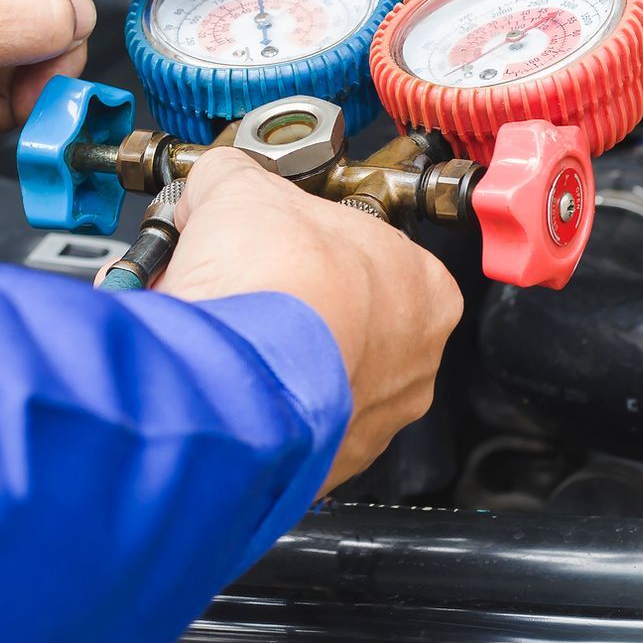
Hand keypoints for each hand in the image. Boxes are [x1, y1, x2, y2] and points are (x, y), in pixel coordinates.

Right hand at [158, 149, 463, 493]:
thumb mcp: (243, 190)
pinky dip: (258, 407)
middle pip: (347, 319)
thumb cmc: (272, 283)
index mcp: (424, 287)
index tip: (274, 244)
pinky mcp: (330, 464)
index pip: (370, 252)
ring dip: (275, 359)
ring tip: (226, 337)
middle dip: (291, 304)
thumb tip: (218, 178)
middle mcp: (416, 361)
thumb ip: (236, 178)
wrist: (234, 376)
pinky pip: (293, 428)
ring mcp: (376, 419)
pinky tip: (223, 382)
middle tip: (242, 289)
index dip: (311, 243)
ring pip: (321, 379)